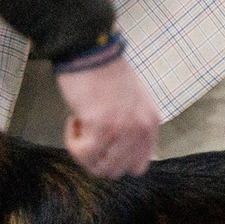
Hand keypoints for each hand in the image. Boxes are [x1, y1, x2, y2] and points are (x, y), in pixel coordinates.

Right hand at [53, 53, 157, 175]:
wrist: (92, 53)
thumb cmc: (107, 74)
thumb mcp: (134, 103)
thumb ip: (133, 127)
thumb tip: (120, 150)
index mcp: (151, 124)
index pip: (139, 165)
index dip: (115, 159)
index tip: (102, 142)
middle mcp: (141, 130)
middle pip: (118, 170)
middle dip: (97, 159)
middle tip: (87, 136)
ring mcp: (122, 130)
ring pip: (100, 167)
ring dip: (84, 153)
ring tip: (81, 127)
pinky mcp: (100, 126)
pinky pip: (84, 154)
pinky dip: (73, 144)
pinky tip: (73, 121)